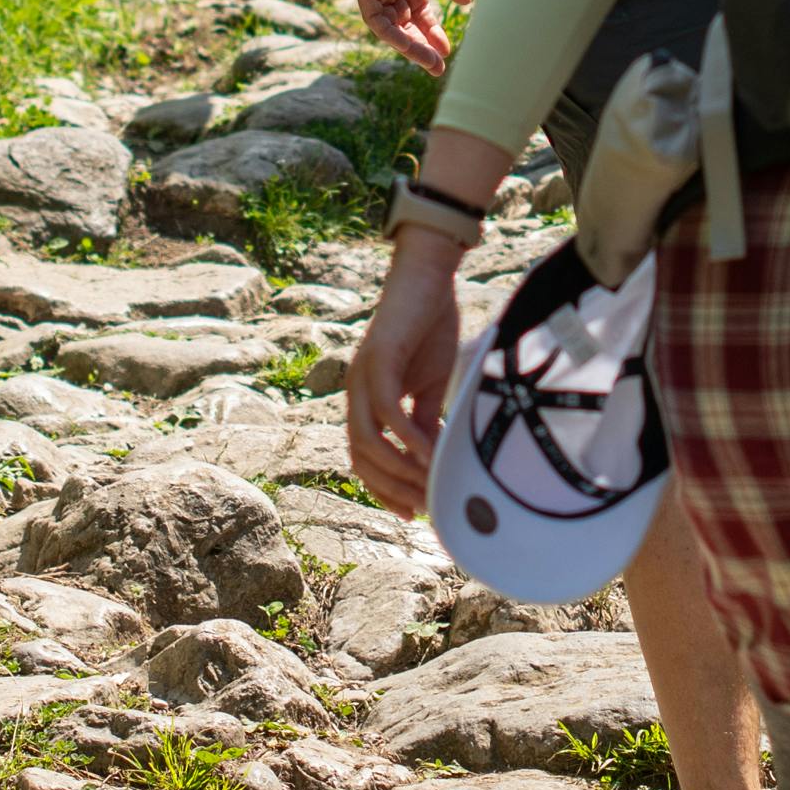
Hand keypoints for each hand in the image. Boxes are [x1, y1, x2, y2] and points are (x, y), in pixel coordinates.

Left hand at [347, 231, 469, 518]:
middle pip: (360, 458)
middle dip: (391, 489)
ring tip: (430, 486)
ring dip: (399, 471)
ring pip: (368, 442)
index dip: (385, 489)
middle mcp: (355, 393)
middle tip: (425, 508)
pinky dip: (407, 440)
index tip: (414, 511)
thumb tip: (433, 461)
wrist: (428, 277)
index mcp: (365, 401)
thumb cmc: (429, 327)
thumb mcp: (430, 385)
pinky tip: (431, 456)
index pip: (364, 458)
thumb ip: (426, 421)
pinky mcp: (377, 361)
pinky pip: (387, 413)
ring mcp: (362, 378)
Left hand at [351, 0, 467, 69]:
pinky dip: (392, 35)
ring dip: (410, 46)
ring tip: (431, 62)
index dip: (433, 30)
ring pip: (391, 27)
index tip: (448, 49)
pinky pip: (376, 19)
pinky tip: (409, 47)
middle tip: (439, 65)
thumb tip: (465, 3)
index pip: (419, 10)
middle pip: (406, 23)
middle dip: (422, 45)